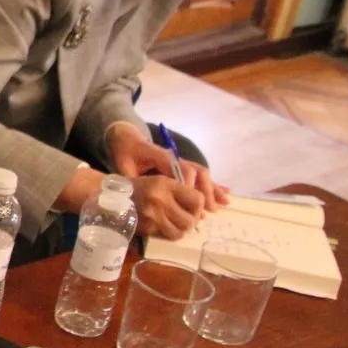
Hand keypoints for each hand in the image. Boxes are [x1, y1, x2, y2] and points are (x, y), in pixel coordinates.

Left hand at [106, 123, 228, 211]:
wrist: (128, 139)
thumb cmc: (126, 152)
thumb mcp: (123, 165)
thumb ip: (131, 179)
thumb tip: (138, 196)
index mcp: (162, 157)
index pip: (182, 169)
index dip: (188, 185)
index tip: (191, 202)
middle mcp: (175, 159)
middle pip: (198, 172)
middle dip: (206, 190)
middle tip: (210, 209)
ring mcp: (180, 162)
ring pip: (202, 174)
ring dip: (212, 189)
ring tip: (221, 205)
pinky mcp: (181, 167)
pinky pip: (200, 176)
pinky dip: (212, 186)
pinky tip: (224, 194)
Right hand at [130, 176, 206, 238]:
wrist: (111, 197)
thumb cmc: (139, 187)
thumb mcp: (160, 181)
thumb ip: (180, 191)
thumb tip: (201, 211)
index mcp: (166, 184)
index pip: (197, 200)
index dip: (198, 206)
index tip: (192, 207)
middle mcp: (160, 200)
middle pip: (190, 220)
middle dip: (190, 221)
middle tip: (185, 217)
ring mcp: (153, 216)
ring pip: (180, 232)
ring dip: (180, 229)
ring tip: (174, 223)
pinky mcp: (147, 228)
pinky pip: (167, 236)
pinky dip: (167, 232)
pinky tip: (162, 225)